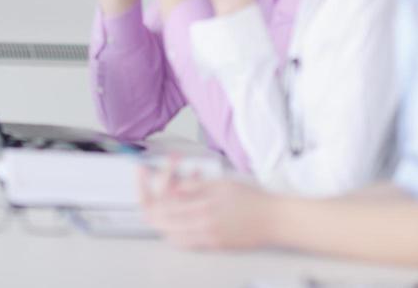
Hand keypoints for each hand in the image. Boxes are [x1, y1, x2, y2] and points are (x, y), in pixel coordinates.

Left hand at [140, 165, 271, 250]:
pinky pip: (183, 241)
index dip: (146, 186)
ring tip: (168, 196)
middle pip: (158, 220)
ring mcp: (205, 239)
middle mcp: (200, 227)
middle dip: (150, 198)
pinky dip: (175, 226)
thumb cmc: (252, 200)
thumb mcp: (219, 184)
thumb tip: (170, 189)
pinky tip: (180, 213)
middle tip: (149, 182)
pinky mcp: (212, 246)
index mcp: (201, 208)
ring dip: (163, 213)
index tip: (143, 172)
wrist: (274, 221)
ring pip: (167, 232)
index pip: (160, 203)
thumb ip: (192, 188)